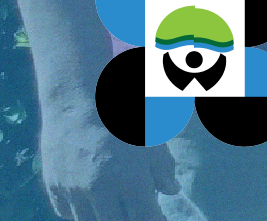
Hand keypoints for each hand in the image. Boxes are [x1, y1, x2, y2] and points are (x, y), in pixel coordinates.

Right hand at [41, 108, 174, 220]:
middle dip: (131, 220)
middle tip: (138, 212)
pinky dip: (81, 212)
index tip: (159, 216)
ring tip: (117, 207)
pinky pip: (67, 213)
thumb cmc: (124, 117)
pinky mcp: (54, 187)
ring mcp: (74, 191)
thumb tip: (171, 191)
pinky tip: (93, 203)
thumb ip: (164, 170)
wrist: (79, 100)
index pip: (146, 218)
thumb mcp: (154, 141)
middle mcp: (100, 191)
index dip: (155, 220)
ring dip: (106, 217)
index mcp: (130, 181)